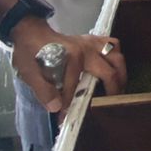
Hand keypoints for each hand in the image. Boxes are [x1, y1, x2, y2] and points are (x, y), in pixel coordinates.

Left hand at [12, 18, 126, 112]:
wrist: (29, 32)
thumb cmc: (29, 53)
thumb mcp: (29, 73)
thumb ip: (43, 91)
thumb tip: (56, 107)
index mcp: (71, 57)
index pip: (76, 88)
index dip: (71, 105)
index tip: (64, 118)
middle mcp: (86, 49)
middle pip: (110, 71)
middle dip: (112, 91)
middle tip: (109, 105)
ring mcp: (91, 43)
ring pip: (116, 56)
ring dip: (121, 73)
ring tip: (118, 89)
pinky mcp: (92, 39)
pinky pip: (113, 44)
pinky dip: (116, 57)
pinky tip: (113, 68)